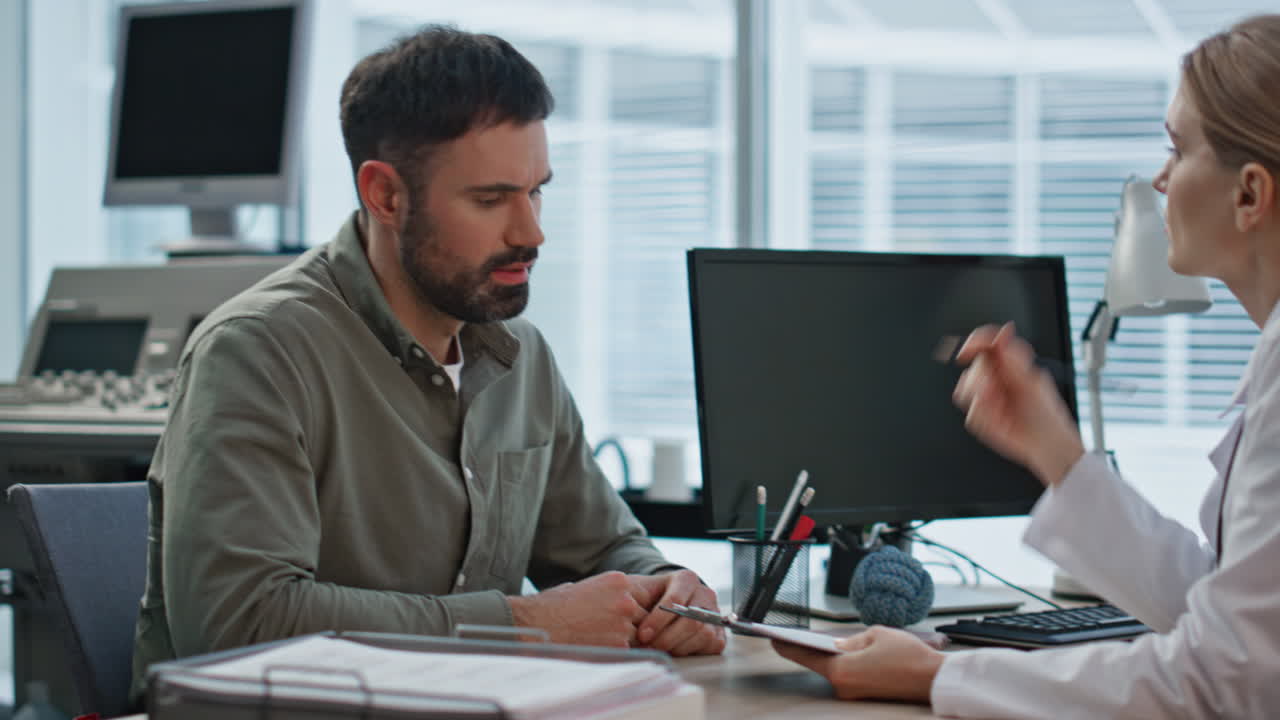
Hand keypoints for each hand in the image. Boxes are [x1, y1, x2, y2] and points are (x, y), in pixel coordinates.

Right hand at [507, 571, 650, 647]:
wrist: (537, 625)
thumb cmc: (553, 606)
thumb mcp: (584, 586)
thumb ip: (605, 593)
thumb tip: (612, 601)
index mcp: (619, 581)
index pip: (646, 596)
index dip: (637, 608)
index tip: (626, 616)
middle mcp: (626, 600)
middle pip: (646, 616)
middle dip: (634, 624)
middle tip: (613, 630)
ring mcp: (624, 623)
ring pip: (639, 635)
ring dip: (627, 639)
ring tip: (601, 640)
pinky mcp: (619, 645)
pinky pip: (629, 651)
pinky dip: (617, 652)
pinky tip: (597, 648)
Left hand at [631, 570, 726, 655]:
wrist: (662, 606)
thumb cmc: (646, 599)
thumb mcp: (637, 591)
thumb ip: (632, 598)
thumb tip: (626, 615)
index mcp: (685, 579)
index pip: (676, 601)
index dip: (658, 620)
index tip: (642, 635)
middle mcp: (704, 593)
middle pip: (691, 620)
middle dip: (667, 638)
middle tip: (649, 648)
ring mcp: (714, 613)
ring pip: (703, 634)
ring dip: (679, 646)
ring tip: (660, 649)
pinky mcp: (719, 632)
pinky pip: (713, 644)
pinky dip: (694, 651)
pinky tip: (676, 650)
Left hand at [772, 626, 943, 702]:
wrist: (932, 679)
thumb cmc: (908, 656)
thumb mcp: (876, 634)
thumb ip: (851, 639)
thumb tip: (838, 645)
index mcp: (842, 669)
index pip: (806, 656)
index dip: (787, 646)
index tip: (773, 639)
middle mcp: (844, 686)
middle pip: (819, 664)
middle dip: (809, 649)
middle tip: (791, 636)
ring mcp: (853, 693)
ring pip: (834, 670)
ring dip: (828, 657)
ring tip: (815, 641)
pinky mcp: (863, 695)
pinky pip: (846, 676)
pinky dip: (842, 664)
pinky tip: (840, 653)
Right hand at [952, 322, 1083, 486]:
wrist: (1044, 445)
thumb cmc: (1046, 415)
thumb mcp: (1032, 381)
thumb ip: (1014, 356)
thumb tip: (1004, 331)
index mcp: (1010, 364)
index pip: (986, 343)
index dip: (973, 342)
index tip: (966, 351)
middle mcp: (996, 377)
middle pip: (974, 365)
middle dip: (982, 380)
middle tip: (997, 392)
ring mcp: (986, 395)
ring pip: (964, 386)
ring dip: (981, 400)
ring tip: (1000, 409)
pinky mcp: (979, 414)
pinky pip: (969, 412)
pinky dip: (983, 417)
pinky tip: (999, 420)